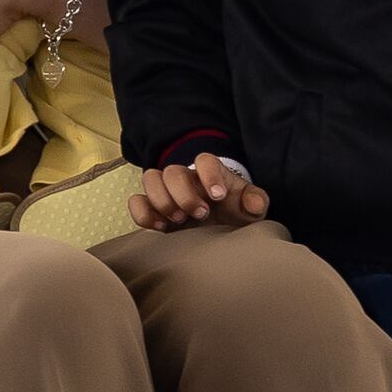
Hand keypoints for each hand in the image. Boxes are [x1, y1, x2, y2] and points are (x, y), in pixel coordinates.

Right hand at [131, 152, 266, 230]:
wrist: (220, 231)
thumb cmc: (234, 215)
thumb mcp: (249, 210)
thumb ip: (255, 202)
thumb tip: (255, 203)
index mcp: (211, 174)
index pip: (205, 160)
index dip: (209, 175)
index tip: (218, 196)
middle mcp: (186, 179)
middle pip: (173, 171)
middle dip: (184, 194)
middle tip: (200, 214)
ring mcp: (166, 193)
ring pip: (151, 179)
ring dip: (162, 200)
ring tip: (179, 220)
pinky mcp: (152, 210)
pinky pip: (136, 202)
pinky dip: (143, 213)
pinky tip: (160, 227)